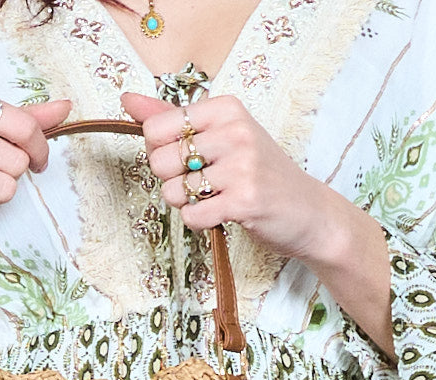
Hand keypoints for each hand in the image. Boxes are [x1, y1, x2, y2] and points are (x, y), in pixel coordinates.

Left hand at [120, 90, 394, 356]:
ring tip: (217, 198)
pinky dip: (201, 222)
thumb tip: (127, 102)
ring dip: (188, 204)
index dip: (162, 152)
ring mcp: (241, 166)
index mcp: (226, 108)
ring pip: (173, 192)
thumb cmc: (259, 173)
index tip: (189, 159)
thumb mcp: (222, 136)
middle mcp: (234, 131)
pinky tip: (223, 214)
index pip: (156, 128)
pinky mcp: (244, 201)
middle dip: (173, 181)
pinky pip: (192, 216)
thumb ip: (172, 120)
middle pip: (159, 161)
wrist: (308, 211)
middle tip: (205, 183)